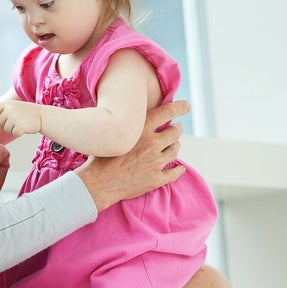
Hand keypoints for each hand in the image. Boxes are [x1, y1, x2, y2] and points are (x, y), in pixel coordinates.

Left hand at [0, 101, 41, 136]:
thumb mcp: (15, 108)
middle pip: (0, 122)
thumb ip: (5, 112)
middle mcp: (9, 110)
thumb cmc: (28, 113)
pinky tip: (25, 127)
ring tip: (22, 123)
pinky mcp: (19, 126)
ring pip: (6, 129)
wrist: (42, 116)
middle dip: (7, 124)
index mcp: (7, 105)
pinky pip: (14, 133)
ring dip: (13, 129)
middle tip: (17, 120)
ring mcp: (14, 118)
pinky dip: (19, 132)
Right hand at [75, 100, 189, 211]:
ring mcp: (156, 162)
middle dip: (176, 129)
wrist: (99, 182)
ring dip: (175, 146)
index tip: (186, 106)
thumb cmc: (102, 155)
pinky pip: (175, 172)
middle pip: (175, 132)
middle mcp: (152, 144)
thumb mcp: (115, 132)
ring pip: (175, 150)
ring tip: (173, 145)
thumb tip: (134, 114)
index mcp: (142, 129)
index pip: (167, 112)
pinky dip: (179, 169)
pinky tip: (179, 168)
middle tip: (176, 128)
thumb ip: (129, 124)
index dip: (180, 107)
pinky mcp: (157, 179)